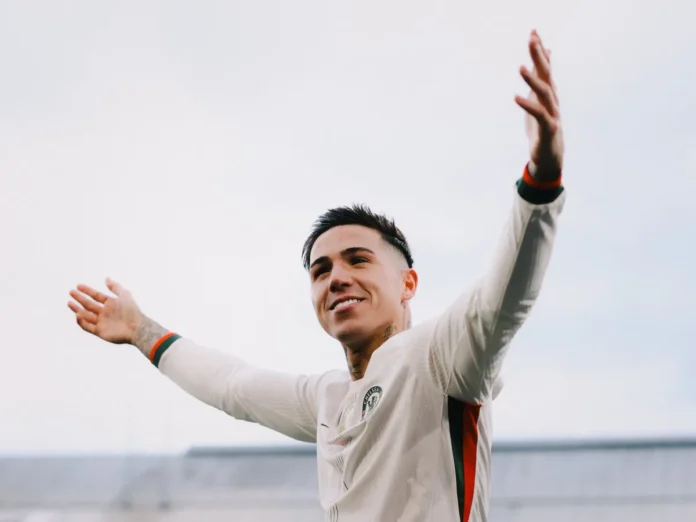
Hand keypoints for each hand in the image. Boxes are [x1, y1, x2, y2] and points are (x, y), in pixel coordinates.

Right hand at [68, 278, 142, 344]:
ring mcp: (102, 322)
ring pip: (86, 315)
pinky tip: (77, 315)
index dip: (87, 291)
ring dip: (77, 309)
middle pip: (89, 305)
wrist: (136, 327)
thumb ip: (115, 286)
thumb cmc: (131, 311)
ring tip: (69, 303)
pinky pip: (87, 327)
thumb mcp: (124, 295)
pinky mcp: (100, 332)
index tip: (78, 285)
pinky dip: (81, 322)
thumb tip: (106, 278)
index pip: (96, 296)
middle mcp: (105, 313)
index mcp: (111, 304)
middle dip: (80, 298)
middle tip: (71, 292)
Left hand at [515, 30, 563, 181]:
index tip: (533, 32)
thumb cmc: (543, 127)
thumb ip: (539, 81)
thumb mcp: (538, 101)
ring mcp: (553, 113)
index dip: (540, 50)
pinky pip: (538, 114)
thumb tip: (538, 61)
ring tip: (520, 67)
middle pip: (546, 74)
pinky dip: (527, 105)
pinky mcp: (548, 128)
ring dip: (532, 79)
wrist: (550, 155)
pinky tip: (516, 97)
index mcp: (549, 92)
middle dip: (539, 56)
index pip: (545, 66)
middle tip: (531, 38)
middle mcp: (553, 99)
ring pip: (544, 92)